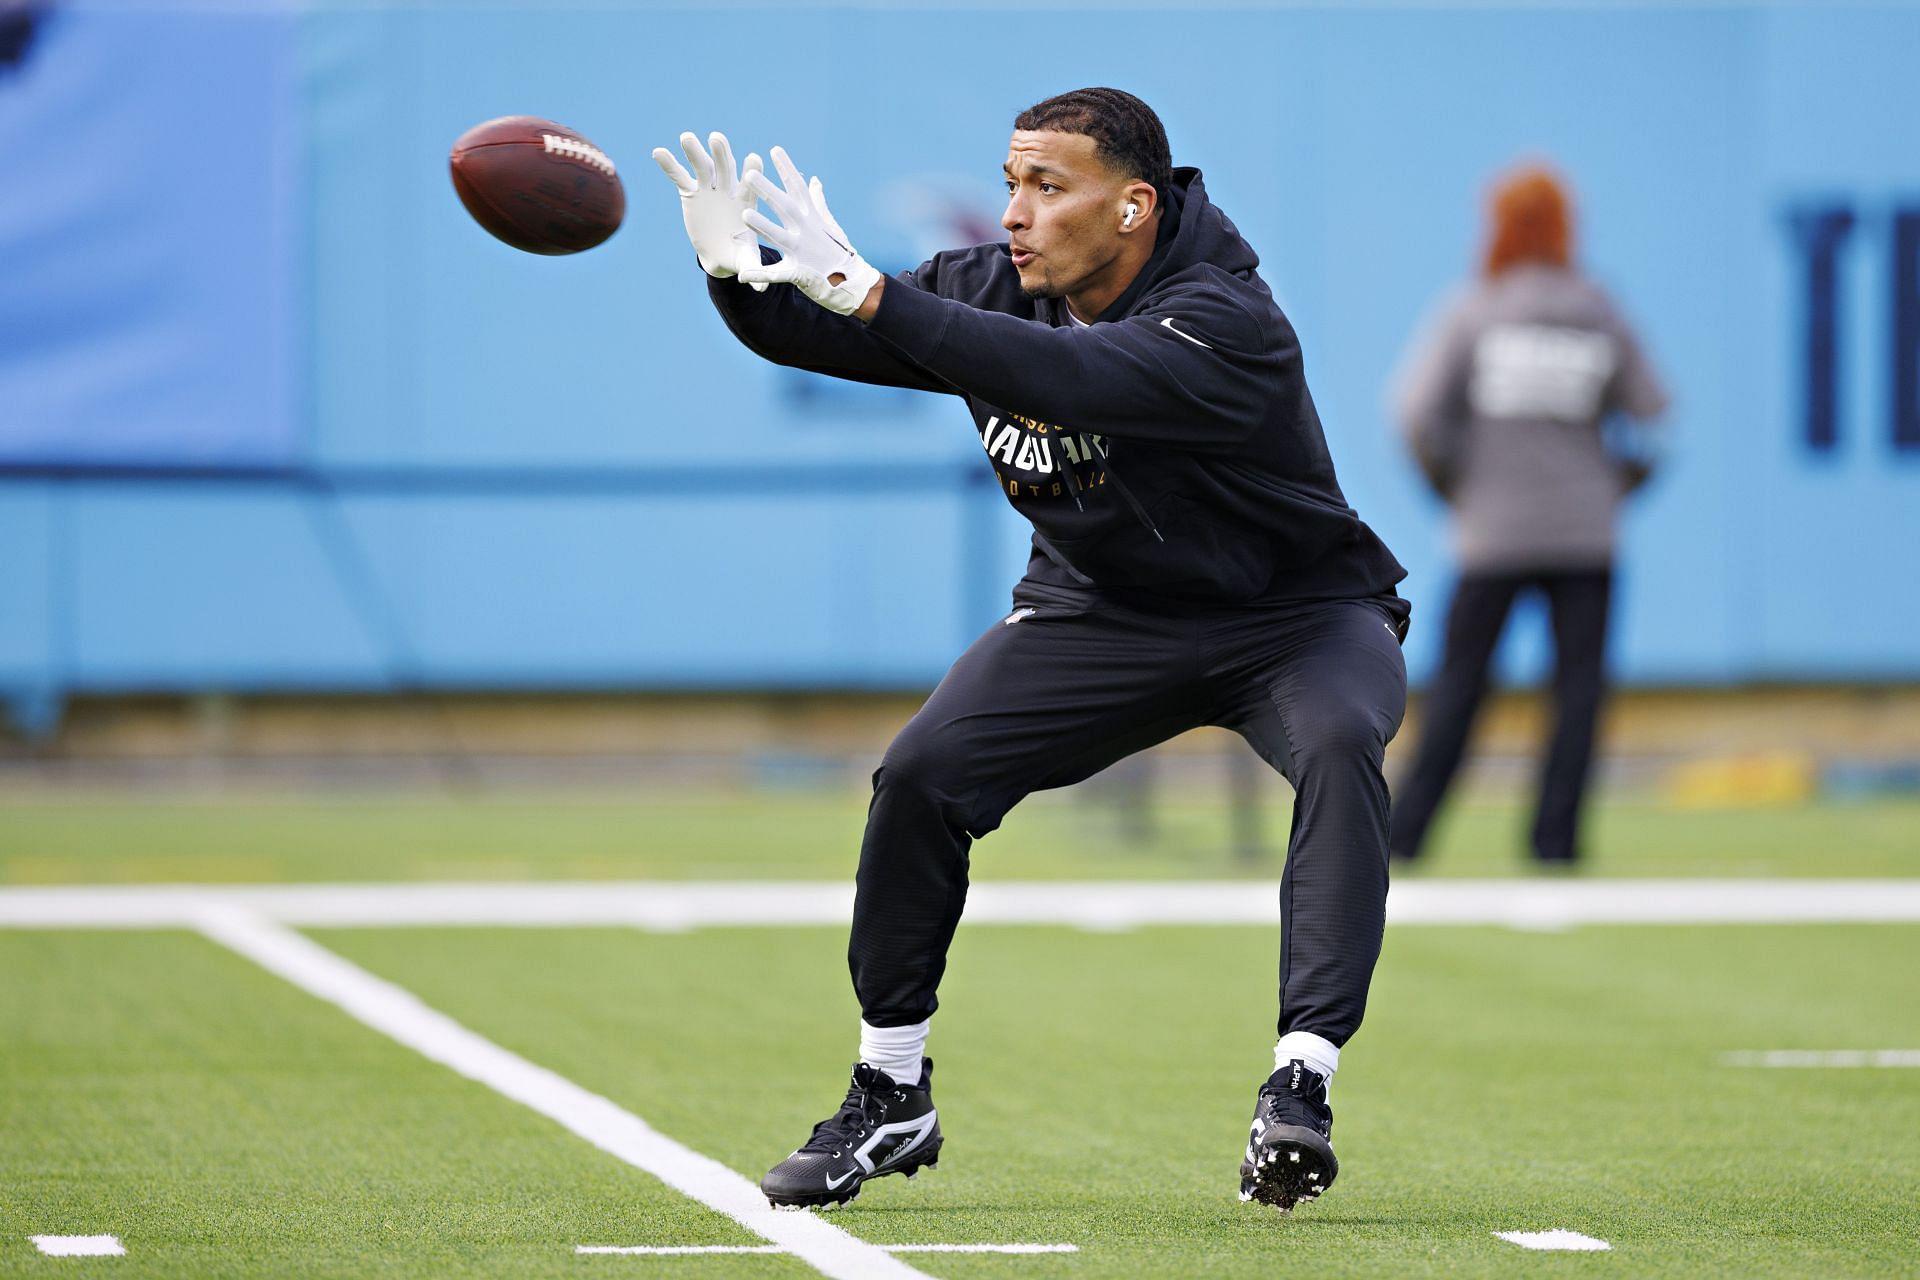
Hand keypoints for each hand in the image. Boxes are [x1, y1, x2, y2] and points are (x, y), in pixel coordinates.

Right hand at [651, 131, 765, 286]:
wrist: (721, 252)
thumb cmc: (739, 253)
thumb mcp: (745, 260)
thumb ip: (752, 267)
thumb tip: (761, 288)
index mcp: (746, 204)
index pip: (750, 186)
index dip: (751, 173)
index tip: (754, 158)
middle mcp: (729, 191)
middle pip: (727, 169)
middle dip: (722, 154)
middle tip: (717, 139)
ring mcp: (710, 189)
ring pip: (703, 167)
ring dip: (695, 152)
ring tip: (686, 137)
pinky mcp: (691, 192)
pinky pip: (679, 176)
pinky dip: (669, 164)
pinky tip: (658, 152)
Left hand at [739, 147, 881, 316]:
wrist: (852, 283)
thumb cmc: (839, 252)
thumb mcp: (829, 224)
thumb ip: (818, 202)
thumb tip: (814, 180)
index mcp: (812, 218)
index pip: (798, 189)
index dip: (787, 169)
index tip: (774, 150)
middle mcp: (806, 231)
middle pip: (785, 207)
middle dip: (768, 191)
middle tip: (750, 174)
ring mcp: (801, 252)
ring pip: (779, 236)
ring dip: (763, 226)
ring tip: (745, 215)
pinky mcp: (797, 273)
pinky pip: (775, 275)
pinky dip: (760, 275)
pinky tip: (743, 276)